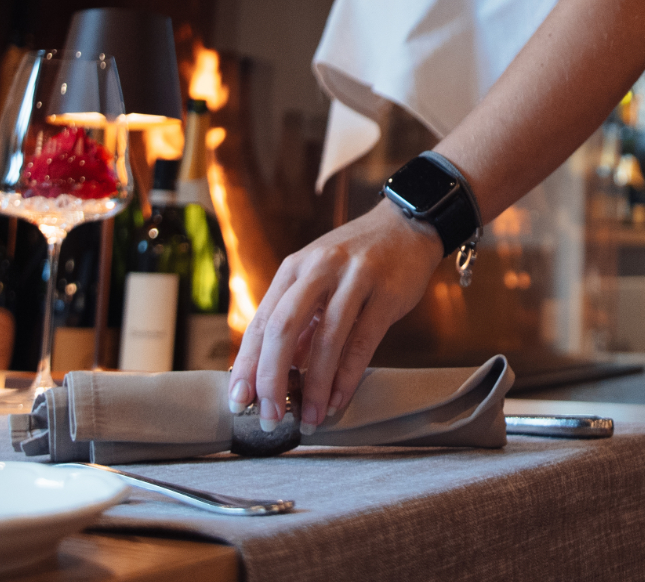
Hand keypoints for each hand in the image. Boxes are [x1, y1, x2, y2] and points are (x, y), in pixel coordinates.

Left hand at [227, 198, 442, 432]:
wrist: (406, 225)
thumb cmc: (356, 260)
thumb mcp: (318, 279)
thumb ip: (299, 322)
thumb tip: (276, 372)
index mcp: (294, 269)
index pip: (262, 321)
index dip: (247, 364)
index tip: (238, 399)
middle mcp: (319, 269)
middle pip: (284, 327)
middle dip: (272, 378)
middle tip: (269, 417)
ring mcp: (354, 279)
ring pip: (326, 339)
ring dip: (313, 386)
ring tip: (307, 418)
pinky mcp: (387, 294)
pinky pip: (363, 343)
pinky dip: (347, 377)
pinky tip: (337, 400)